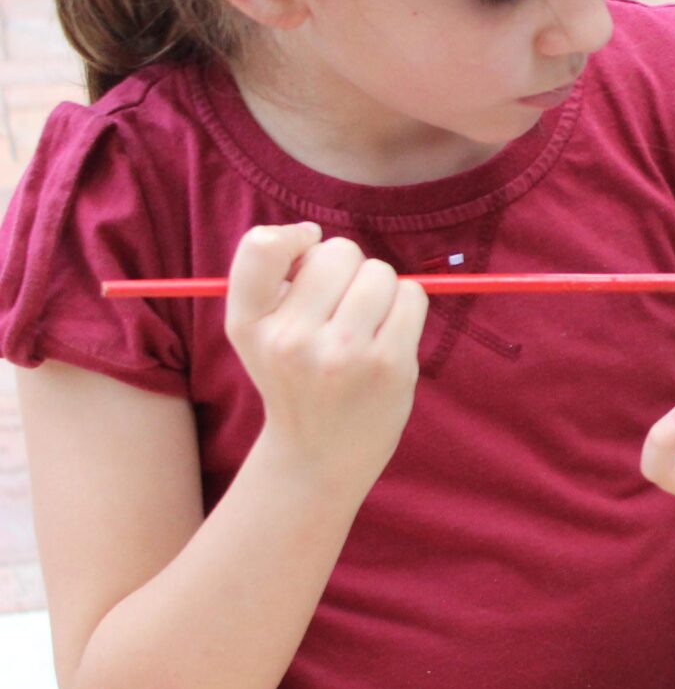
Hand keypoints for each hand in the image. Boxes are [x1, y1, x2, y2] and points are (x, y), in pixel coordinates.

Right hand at [226, 223, 428, 489]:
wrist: (318, 454)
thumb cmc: (294, 377)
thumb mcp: (258, 333)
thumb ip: (273, 278)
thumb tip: (313, 234)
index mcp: (249, 325)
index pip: (260, 248)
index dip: (292, 236)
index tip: (307, 247)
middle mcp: (290, 340)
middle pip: (339, 252)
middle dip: (347, 268)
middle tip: (340, 306)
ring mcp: (342, 354)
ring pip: (380, 272)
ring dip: (380, 288)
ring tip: (364, 324)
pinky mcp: (388, 364)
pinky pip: (411, 295)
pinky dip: (405, 306)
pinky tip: (387, 336)